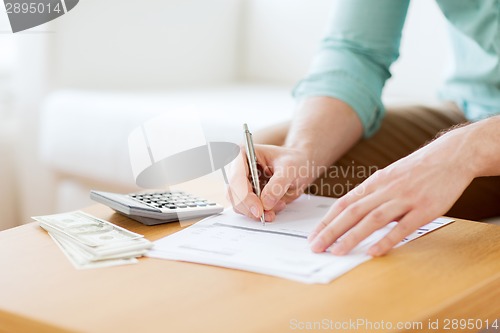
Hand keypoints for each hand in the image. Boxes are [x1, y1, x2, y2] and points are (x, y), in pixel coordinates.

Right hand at [227, 144, 311, 221]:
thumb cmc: (293, 161)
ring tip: (278, 205)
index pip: (236, 178)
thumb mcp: (290, 169)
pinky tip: (275, 205)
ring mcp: (240, 183)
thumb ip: (278, 185)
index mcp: (242, 154)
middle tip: (269, 214)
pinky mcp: (245, 195)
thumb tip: (266, 202)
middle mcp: (237, 168)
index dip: (245, 196)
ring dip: (257, 211)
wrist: (299, 167)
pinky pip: (247, 209)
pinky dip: (261, 212)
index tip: (259, 210)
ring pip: (238, 204)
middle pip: (233, 194)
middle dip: (251, 207)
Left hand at [308, 128, 475, 255]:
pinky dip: (386, 240)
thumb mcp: (388, 177)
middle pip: (352, 212)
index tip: (313, 236)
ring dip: (352, 236)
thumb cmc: (416, 170)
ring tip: (337, 252)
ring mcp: (404, 199)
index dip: (326, 221)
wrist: (450, 156)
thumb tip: (352, 215)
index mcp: (373, 183)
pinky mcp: (424, 208)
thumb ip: (371, 195)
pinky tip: (373, 252)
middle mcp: (385, 190)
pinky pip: (403, 227)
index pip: (343, 204)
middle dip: (331, 231)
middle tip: (316, 247)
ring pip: (372, 219)